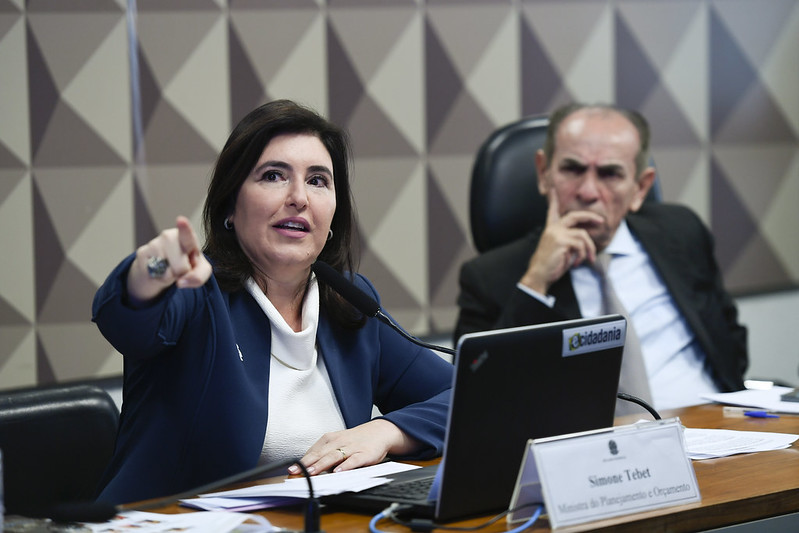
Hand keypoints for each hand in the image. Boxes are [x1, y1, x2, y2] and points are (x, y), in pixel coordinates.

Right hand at [126, 216, 212, 304]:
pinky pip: (155, 275)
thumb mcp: (200, 269)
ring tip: (169, 267)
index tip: (181, 220)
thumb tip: (181, 282)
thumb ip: (200, 275)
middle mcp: (169, 236)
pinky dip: (159, 278)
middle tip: (180, 267)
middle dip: (183, 273)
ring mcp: (154, 243)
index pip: (187, 234)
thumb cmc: (185, 263)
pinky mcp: (142, 252)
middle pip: (182, 267)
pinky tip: (159, 270)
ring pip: (168, 273)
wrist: (162, 266)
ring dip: (171, 276)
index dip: (184, 228)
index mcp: (187, 237)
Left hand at [291, 419, 418, 475]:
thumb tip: (307, 467)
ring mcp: (352, 447)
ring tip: (312, 472)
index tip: (292, 469)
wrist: (380, 432)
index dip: (302, 461)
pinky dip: (345, 466)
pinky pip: (354, 460)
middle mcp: (339, 442)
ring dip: (322, 464)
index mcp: (330, 439)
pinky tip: (338, 472)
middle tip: (297, 471)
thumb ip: (324, 453)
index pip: (313, 451)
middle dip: (308, 463)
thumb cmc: (356, 440)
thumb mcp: (338, 442)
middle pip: (321, 453)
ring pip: (334, 456)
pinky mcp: (364, 454)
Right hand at [519, 191, 600, 293]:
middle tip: (601, 220)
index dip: (554, 201)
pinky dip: (583, 255)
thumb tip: (584, 240)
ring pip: (583, 234)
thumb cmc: (550, 265)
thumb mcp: (560, 250)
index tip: (552, 190)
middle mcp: (553, 229)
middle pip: (574, 216)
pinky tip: (577, 263)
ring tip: (588, 259)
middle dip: (589, 217)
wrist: (539, 274)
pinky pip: (580, 245)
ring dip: (589, 248)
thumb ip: (569, 241)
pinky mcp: (561, 241)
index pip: (552, 212)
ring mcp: (557, 233)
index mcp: (551, 230)